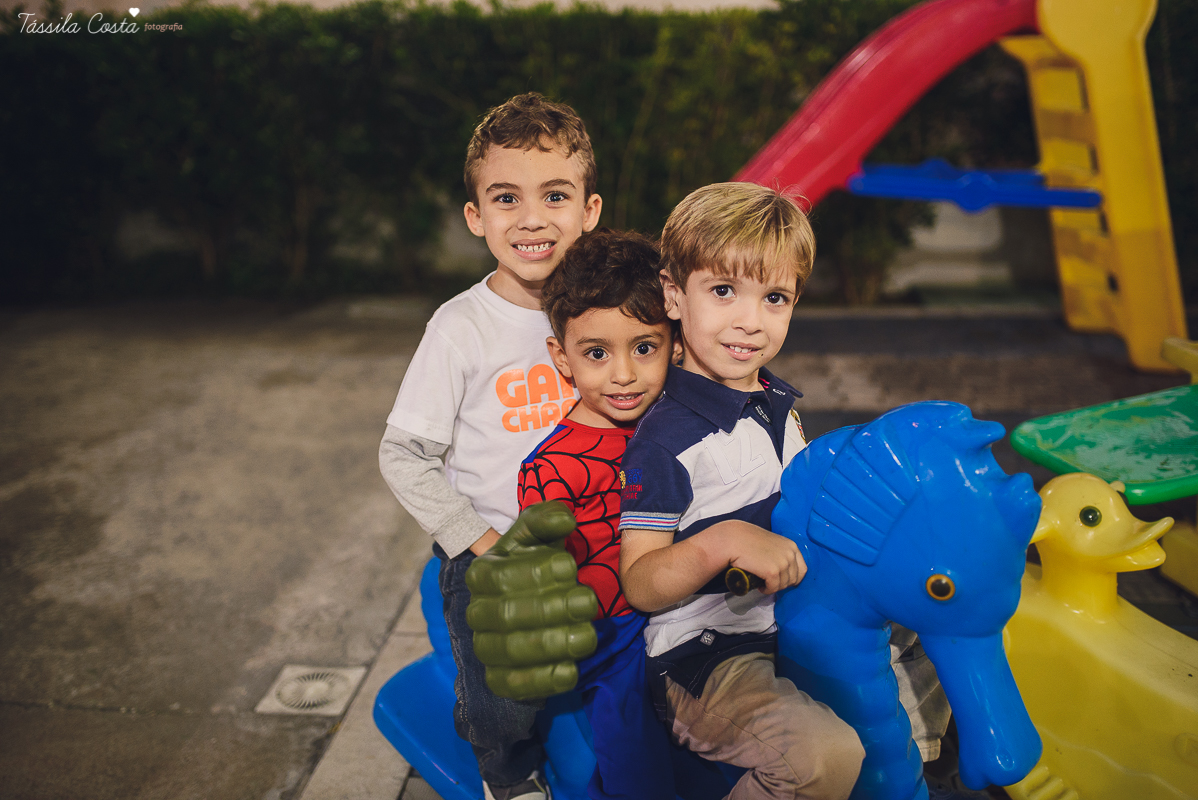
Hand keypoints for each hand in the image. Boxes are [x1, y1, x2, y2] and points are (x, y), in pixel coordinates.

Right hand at [465, 501, 597, 699]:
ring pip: (512, 651)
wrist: (528, 605)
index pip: (502, 577)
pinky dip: (543, 680)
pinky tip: (570, 669)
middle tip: (588, 603)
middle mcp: (476, 612)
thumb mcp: (539, 536)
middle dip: (552, 610)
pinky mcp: (498, 679)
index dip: (537, 573)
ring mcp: (484, 648)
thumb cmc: (535, 565)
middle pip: (507, 615)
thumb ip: (548, 518)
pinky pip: (515, 685)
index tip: (570, 568)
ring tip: (587, 636)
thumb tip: (565, 518)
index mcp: (481, 574)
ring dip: (554, 644)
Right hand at [727, 526, 805, 594]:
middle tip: (770, 582)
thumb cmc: (748, 540)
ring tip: (763, 583)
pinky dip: (766, 590)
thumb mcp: (772, 543)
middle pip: (794, 579)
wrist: (734, 539)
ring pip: (783, 585)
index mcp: (792, 546)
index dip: (792, 578)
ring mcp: (783, 563)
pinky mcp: (773, 572)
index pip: (802, 570)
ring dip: (773, 587)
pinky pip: (773, 588)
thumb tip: (784, 569)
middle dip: (782, 583)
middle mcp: (790, 554)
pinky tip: (760, 586)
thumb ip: (781, 552)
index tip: (782, 580)